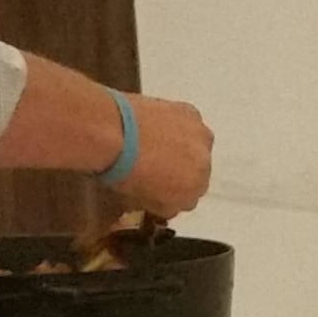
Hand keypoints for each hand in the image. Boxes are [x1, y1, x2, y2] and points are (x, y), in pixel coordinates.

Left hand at [111, 94, 211, 217]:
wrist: (113, 133)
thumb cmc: (120, 171)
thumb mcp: (137, 201)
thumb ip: (157, 202)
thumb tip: (157, 196)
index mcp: (190, 197)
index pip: (186, 200)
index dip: (170, 192)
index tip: (156, 185)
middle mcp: (204, 170)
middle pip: (196, 173)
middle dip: (180, 170)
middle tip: (155, 163)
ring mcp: (201, 140)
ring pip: (196, 147)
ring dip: (182, 147)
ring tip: (154, 141)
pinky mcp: (192, 114)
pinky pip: (189, 124)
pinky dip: (177, 124)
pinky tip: (156, 124)